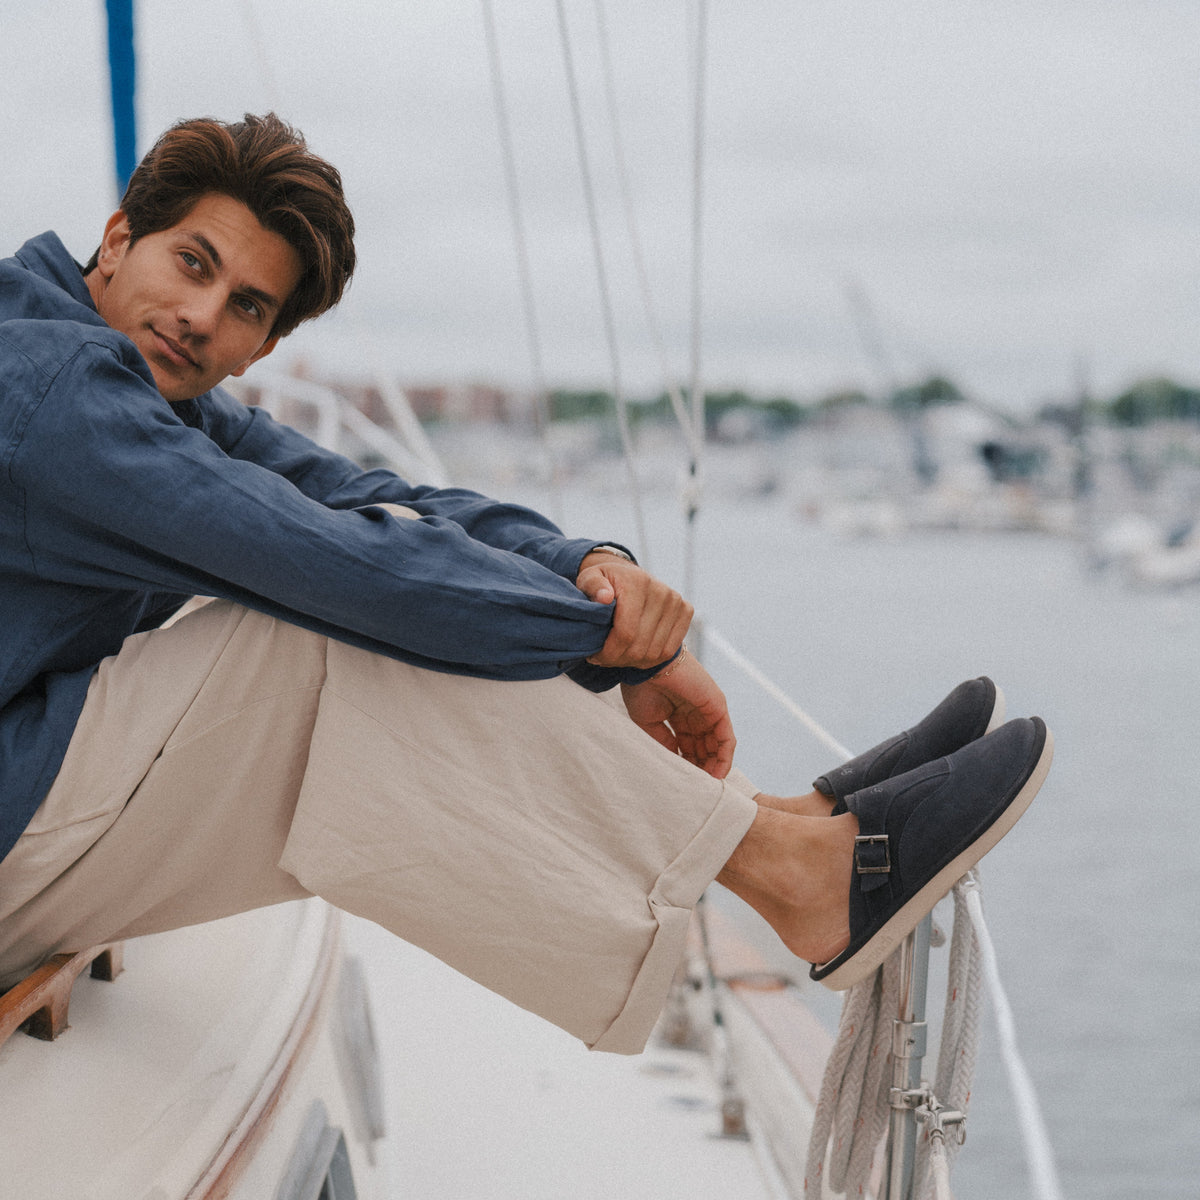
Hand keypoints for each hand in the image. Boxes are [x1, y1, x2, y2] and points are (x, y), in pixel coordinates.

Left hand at [576, 551, 692, 669]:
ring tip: (617, 657)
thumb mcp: (589, 579)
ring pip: (654, 653)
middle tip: (603, 659)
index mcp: (637, 583)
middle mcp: (661, 591)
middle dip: (618, 659)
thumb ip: (592, 586)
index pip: (626, 633)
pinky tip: (634, 656)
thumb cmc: (604, 582)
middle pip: (640, 646)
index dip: (609, 652)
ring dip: (632, 662)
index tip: (595, 657)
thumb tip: (605, 597)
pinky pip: (669, 650)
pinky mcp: (686, 610)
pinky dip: (649, 660)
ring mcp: (676, 601)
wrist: (628, 576)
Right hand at [620, 649, 735, 778]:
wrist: (646, 667)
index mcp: (678, 715)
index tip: (684, 784)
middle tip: (697, 790)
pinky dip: (725, 757)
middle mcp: (695, 714)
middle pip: (704, 748)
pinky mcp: (718, 708)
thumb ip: (664, 743)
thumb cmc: (641, 689)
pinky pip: (727, 738)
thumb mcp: (649, 723)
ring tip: (707, 787)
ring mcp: (708, 711)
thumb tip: (675, 763)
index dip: (687, 764)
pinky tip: (717, 774)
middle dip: (701, 768)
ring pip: (717, 745)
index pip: (688, 746)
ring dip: (714, 767)